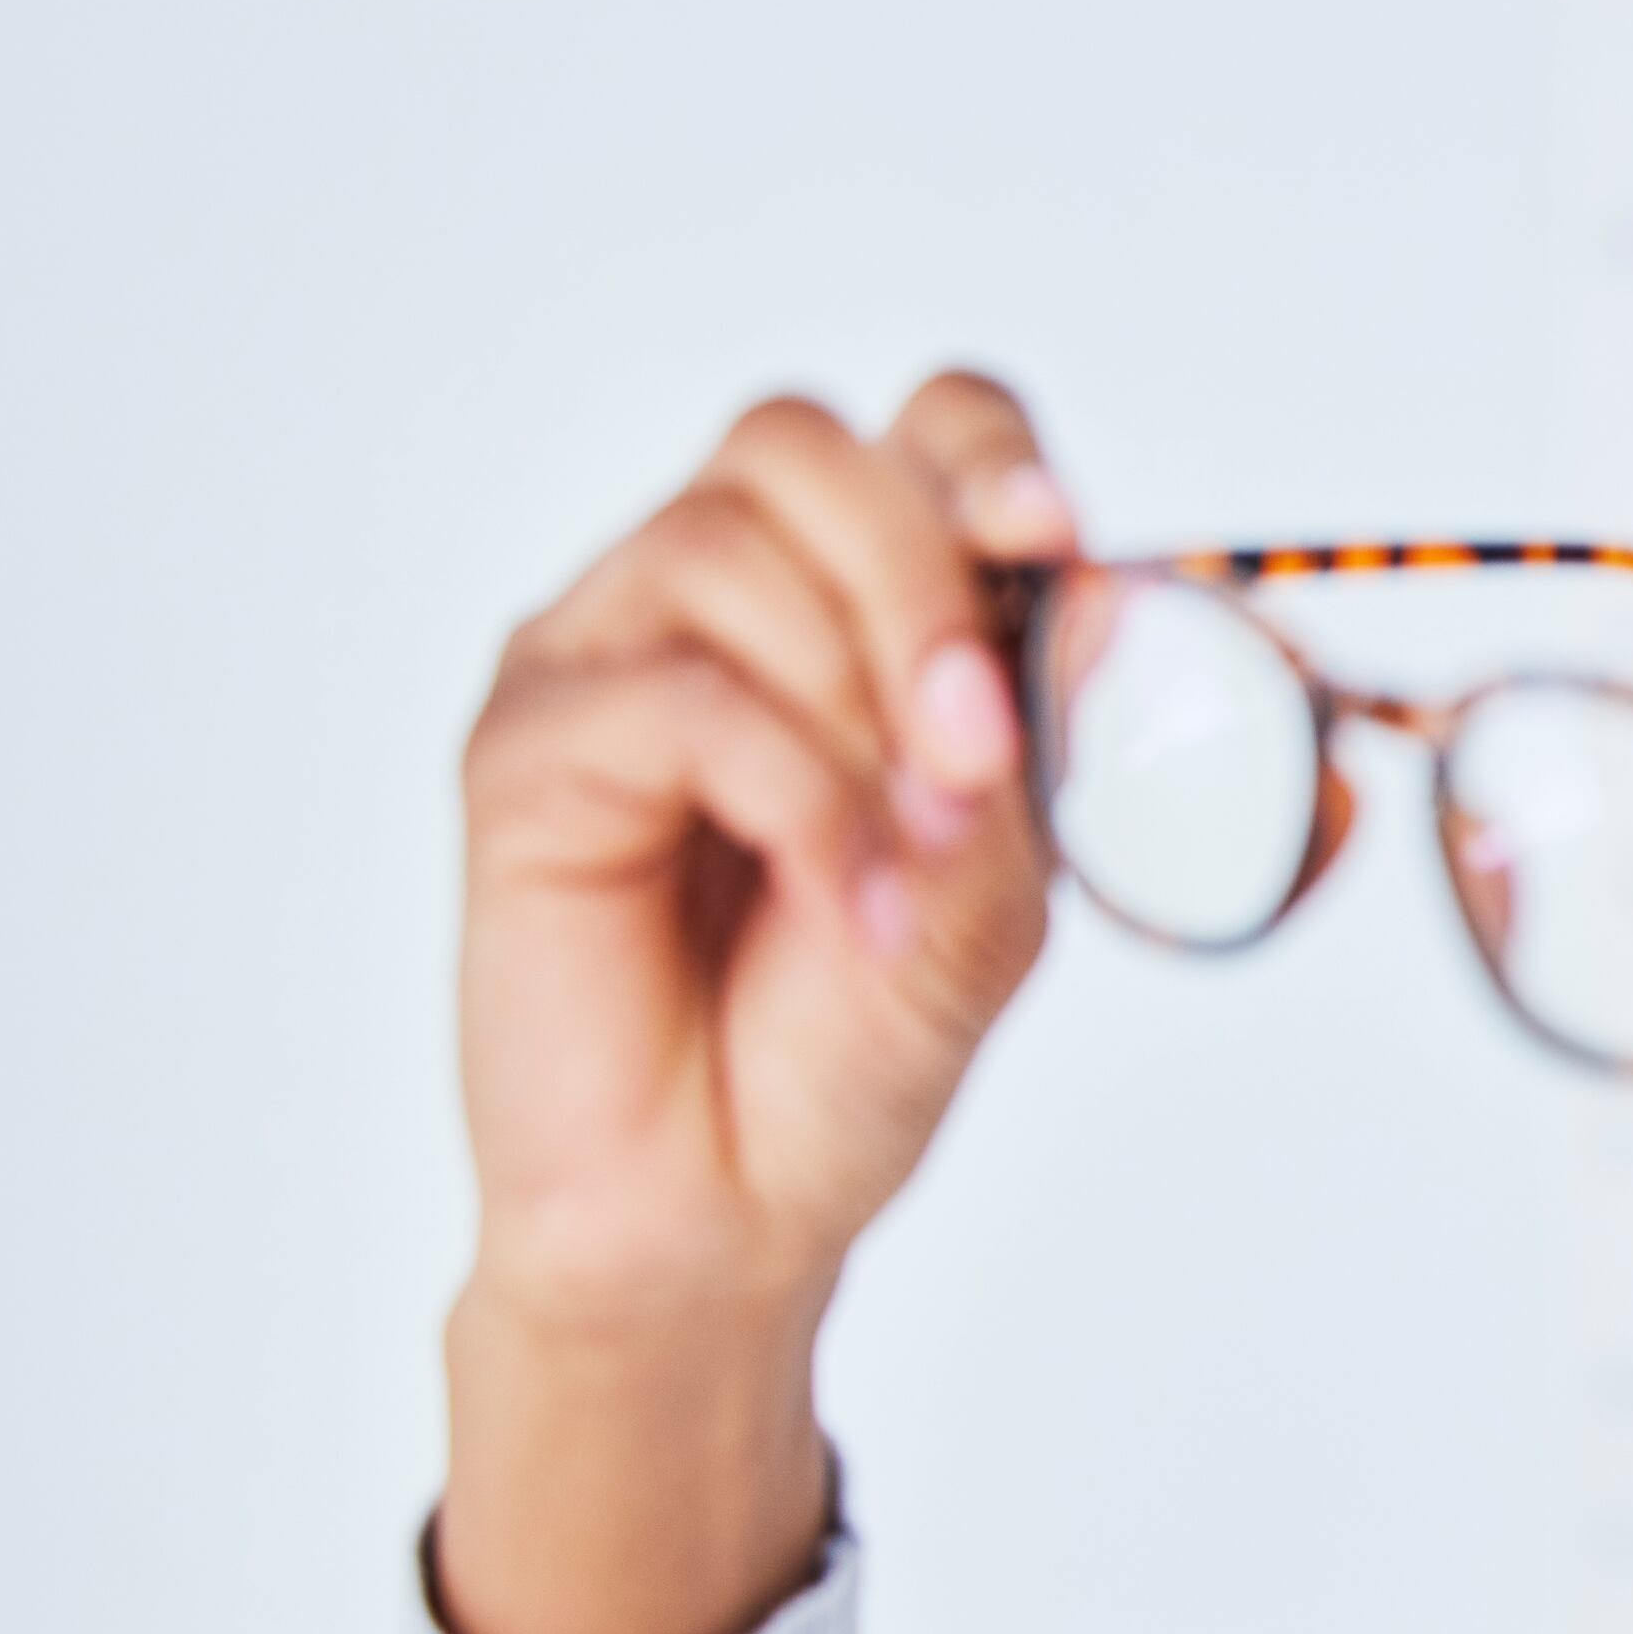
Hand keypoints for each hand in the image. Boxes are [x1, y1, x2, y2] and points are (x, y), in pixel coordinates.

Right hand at [434, 374, 1073, 1633]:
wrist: (738, 1207)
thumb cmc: (853, 1041)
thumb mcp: (1010, 885)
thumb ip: (1050, 737)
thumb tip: (1107, 593)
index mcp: (842, 602)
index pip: (911, 426)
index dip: (985, 457)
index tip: (1060, 543)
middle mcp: (706, 600)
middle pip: (797, 447)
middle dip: (919, 575)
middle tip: (983, 746)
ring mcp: (601, 662)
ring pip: (726, 551)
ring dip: (857, 704)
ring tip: (911, 858)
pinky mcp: (525, 753)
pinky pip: (675, 698)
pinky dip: (797, 800)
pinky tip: (843, 905)